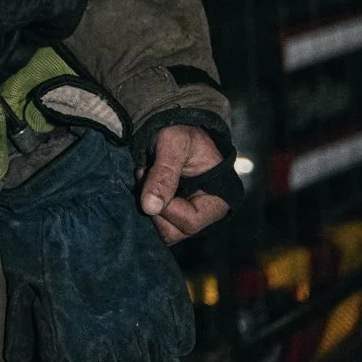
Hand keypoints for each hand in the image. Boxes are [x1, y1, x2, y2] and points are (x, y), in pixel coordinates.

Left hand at [138, 124, 232, 242]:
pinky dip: (146, 204)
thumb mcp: (174, 144)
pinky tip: (145, 183)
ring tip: (146, 175)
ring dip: (147, 204)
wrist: (180, 129)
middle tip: (144, 173)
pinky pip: (156, 222)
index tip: (147, 173)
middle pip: (174, 233)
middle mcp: (205, 215)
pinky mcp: (174, 214)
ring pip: (162, 229)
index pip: (189, 222)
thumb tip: (149, 207)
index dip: (165, 206)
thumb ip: (163, 174)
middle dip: (153, 206)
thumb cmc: (184, 134)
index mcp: (217, 200)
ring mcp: (189, 216)